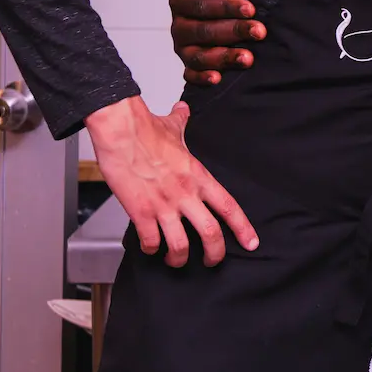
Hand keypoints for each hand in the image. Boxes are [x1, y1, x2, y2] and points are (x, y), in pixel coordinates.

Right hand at [85, 96, 257, 266]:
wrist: (121, 131)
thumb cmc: (145, 129)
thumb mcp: (172, 126)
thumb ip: (181, 122)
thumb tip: (182, 109)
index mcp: (198, 177)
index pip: (229, 207)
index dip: (243, 228)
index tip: (251, 243)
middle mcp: (185, 194)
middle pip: (211, 233)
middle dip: (214, 255)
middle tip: (212, 262)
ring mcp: (163, 205)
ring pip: (180, 245)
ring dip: (179, 259)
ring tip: (176, 260)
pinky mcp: (140, 212)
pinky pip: (150, 241)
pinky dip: (151, 249)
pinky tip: (150, 247)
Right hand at [170, 0, 265, 86]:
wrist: (212, 2)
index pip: (201, 4)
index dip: (226, 6)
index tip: (251, 8)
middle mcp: (178, 25)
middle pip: (203, 31)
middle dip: (234, 31)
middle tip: (260, 31)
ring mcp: (182, 47)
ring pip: (198, 56)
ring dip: (223, 58)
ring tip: (249, 58)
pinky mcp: (188, 64)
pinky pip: (190, 75)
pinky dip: (202, 78)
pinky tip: (218, 78)